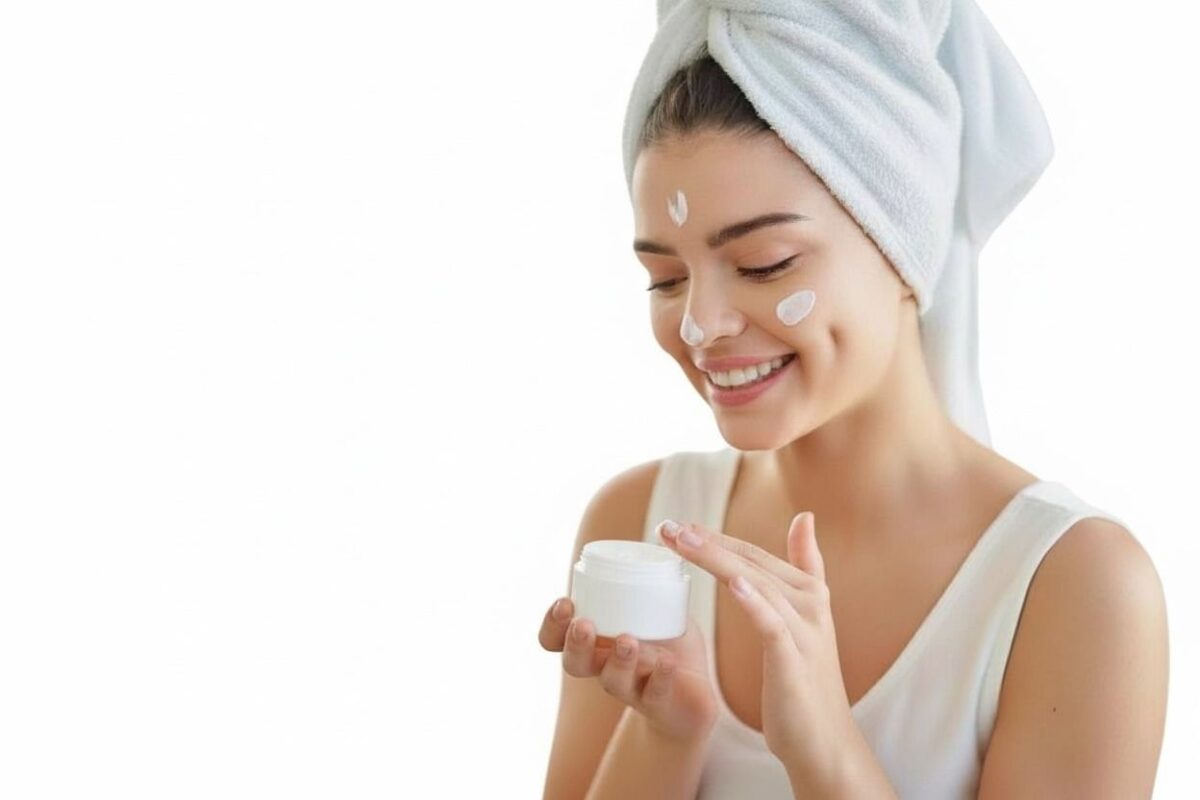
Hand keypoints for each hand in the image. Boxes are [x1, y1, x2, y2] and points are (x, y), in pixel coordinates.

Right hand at [537, 588, 717, 744]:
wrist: (694, 695)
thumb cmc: (668, 644)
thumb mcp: (658, 605)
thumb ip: (656, 576)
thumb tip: (669, 529)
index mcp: (595, 642)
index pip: (556, 638)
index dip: (552, 624)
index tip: (564, 602)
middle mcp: (604, 667)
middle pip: (573, 663)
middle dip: (575, 642)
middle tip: (584, 623)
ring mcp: (631, 688)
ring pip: (611, 681)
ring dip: (617, 660)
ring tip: (628, 640)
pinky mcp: (659, 704)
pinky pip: (654, 694)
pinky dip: (659, 677)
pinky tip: (667, 662)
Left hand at [658, 515, 855, 789]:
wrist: (824, 740)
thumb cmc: (807, 679)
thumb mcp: (807, 618)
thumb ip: (808, 565)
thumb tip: (805, 516)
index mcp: (809, 592)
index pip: (755, 554)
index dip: (718, 537)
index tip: (678, 524)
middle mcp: (810, 605)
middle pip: (752, 564)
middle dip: (708, 543)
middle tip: (668, 527)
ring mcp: (805, 632)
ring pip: (757, 585)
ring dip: (718, 560)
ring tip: (685, 542)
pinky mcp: (795, 661)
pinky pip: (772, 625)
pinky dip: (753, 601)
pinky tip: (731, 582)